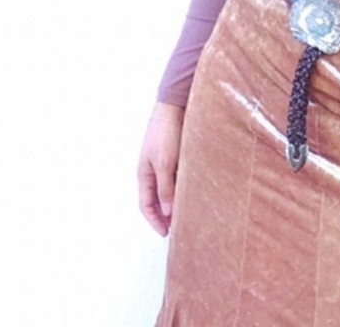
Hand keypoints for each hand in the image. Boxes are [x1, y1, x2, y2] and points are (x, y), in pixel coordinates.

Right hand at [137, 101, 184, 235]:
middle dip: (166, 214)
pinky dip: (183, 186)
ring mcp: (164, 162)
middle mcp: (152, 170)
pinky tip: (195, 190)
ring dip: (176, 200)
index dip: (154, 221)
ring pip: (169, 187)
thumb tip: (167, 212)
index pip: (146, 205)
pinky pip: (178, 176)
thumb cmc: (165, 134)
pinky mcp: (176, 154)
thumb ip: (166, 188)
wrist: (174, 106)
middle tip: (179, 227)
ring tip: (189, 212)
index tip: (166, 234)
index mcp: (144, 174)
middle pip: (157, 198)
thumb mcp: (165, 163)